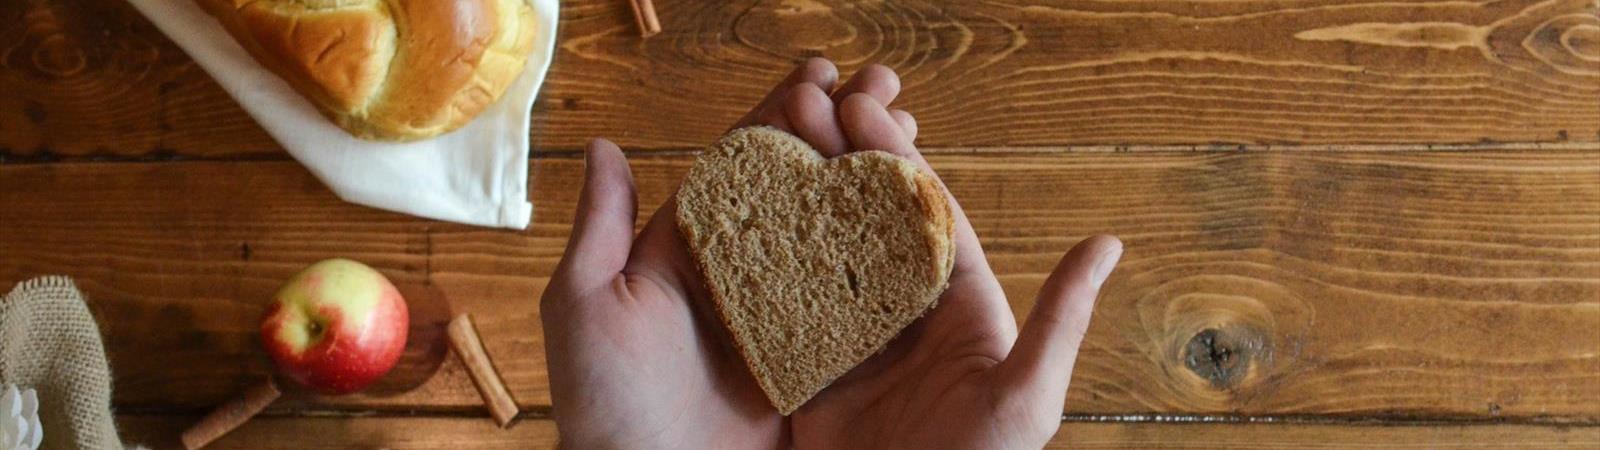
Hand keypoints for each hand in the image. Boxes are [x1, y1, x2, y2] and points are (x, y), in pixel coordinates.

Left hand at [541, 58, 914, 448]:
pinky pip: (859, 303)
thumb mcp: (584, 306)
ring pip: (838, 233)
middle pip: (801, 188)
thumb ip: (600, 228)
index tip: (820, 72)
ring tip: (910, 132)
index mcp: (693, 253)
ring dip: (874, 180)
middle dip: (842, 133)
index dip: (779, 115)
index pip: (742, 166)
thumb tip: (603, 145)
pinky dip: (890, 259)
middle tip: (885, 88)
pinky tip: (922, 218)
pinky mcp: (819, 362)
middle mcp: (745, 277)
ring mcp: (786, 318)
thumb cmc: (602, 405)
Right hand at [783, 69, 1124, 449]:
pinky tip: (734, 225)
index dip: (893, 157)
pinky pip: (781, 309)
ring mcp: (851, 339)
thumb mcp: (1026, 399)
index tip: (859, 107)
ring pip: (819, 252)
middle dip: (835, 158)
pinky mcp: (807, 371)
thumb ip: (1058, 321)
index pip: (924, 214)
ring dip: (794, 197)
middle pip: (864, 219)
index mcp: (958, 305)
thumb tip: (1109, 242)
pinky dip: (759, 265)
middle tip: (802, 104)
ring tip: (763, 142)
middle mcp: (902, 313)